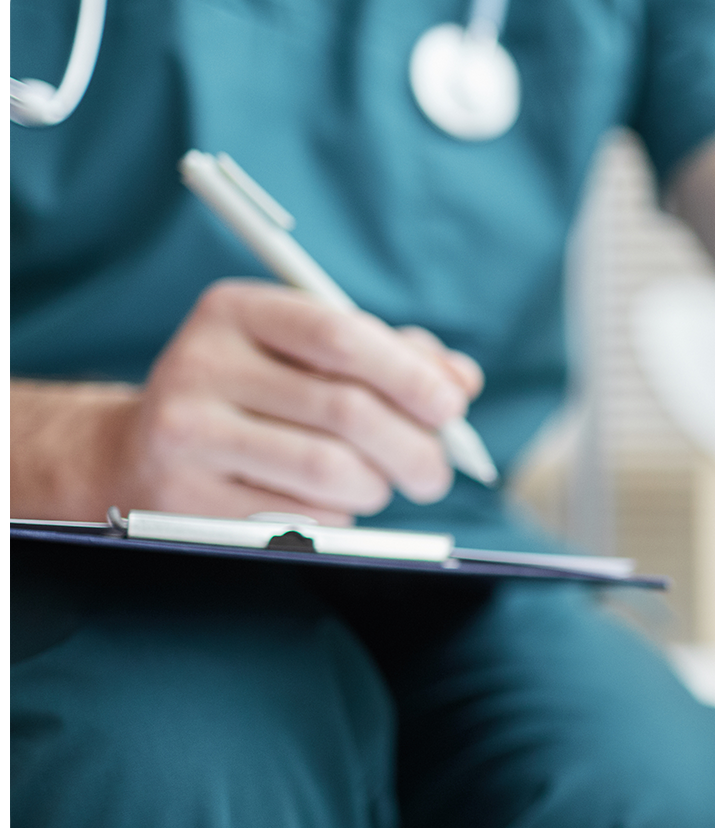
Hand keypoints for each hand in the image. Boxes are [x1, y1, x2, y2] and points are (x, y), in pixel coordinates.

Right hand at [13, 280, 483, 524]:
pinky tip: (326, 504)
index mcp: (236, 310)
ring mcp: (187, 433)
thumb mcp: (309, 356)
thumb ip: (391, 358)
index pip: (340, 336)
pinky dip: (338, 517)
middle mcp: (202, 363)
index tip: (452, 409)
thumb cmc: (256, 396)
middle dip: (415, 448)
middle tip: (436, 472)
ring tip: (378, 485)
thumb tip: (460, 381)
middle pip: (347, 411)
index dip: (409, 375)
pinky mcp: (184, 499)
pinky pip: (300, 517)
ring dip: (377, 486)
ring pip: (330, 470)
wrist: (141, 452)